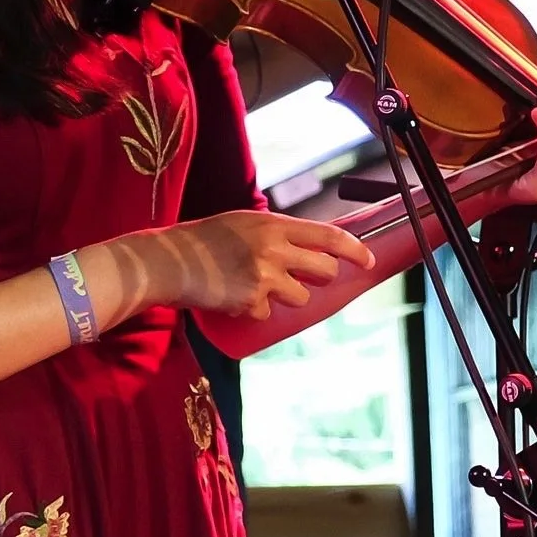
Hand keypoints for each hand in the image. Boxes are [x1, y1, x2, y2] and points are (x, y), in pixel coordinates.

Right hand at [156, 209, 375, 319]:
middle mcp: (274, 249)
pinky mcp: (251, 302)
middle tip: (307, 277)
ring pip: (301, 296)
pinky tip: (232, 296)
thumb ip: (274, 233)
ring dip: (285, 296)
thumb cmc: (201, 240)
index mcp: (273, 225)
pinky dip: (253, 309)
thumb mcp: (242, 223)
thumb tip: (306, 247)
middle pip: (324, 269)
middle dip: (322, 277)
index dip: (354, 249)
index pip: (329, 236)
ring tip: (256, 285)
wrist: (168, 262)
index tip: (368, 260)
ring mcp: (264, 277)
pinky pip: (267, 313)